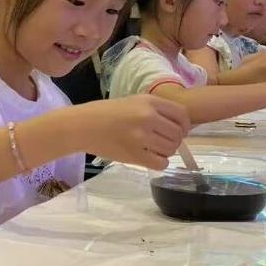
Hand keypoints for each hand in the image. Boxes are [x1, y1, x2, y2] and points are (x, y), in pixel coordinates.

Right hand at [58, 95, 189, 169]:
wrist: (81, 126)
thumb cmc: (104, 113)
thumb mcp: (132, 102)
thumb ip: (154, 110)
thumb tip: (178, 126)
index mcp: (149, 102)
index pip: (181, 115)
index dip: (183, 125)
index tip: (177, 131)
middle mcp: (148, 117)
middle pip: (178, 135)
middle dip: (173, 141)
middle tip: (160, 142)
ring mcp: (142, 137)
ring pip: (170, 150)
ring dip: (165, 152)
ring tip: (151, 149)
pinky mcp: (135, 155)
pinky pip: (160, 163)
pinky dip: (158, 163)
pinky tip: (148, 158)